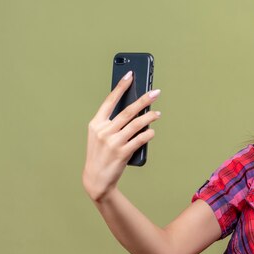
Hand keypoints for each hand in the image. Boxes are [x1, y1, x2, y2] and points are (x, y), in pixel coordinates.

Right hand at [82, 71, 160, 201]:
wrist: (96, 179)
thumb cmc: (100, 154)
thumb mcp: (99, 136)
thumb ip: (112, 123)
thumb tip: (134, 109)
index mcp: (96, 124)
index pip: (110, 101)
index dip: (121, 87)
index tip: (130, 75)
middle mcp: (103, 131)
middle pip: (128, 111)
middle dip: (143, 100)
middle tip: (155, 92)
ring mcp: (112, 142)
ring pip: (136, 124)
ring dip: (149, 117)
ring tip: (157, 113)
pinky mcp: (122, 153)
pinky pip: (140, 139)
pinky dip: (148, 134)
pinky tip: (152, 131)